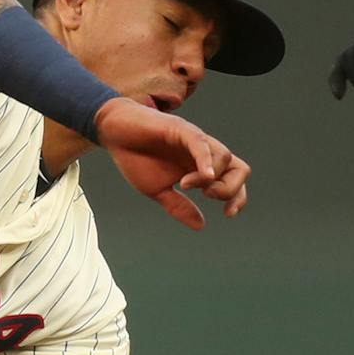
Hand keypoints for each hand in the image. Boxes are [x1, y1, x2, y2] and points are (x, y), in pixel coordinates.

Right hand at [93, 97, 249, 229]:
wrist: (113, 133)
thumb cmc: (136, 157)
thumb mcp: (158, 190)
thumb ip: (180, 206)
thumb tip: (201, 225)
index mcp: (201, 168)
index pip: (234, 182)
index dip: (238, 199)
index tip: (227, 214)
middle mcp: (204, 153)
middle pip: (240, 170)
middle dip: (229, 191)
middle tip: (206, 197)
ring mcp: (194, 139)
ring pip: (225, 158)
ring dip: (210, 179)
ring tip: (184, 184)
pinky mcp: (181, 129)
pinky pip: (201, 143)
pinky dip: (205, 160)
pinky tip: (202, 176)